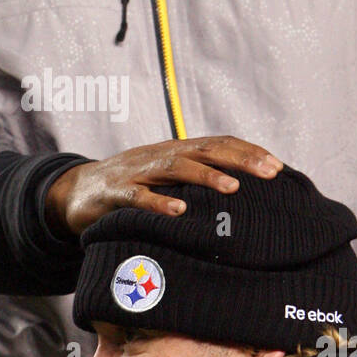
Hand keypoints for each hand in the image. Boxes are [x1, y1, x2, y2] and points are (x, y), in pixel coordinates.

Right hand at [45, 135, 282, 237]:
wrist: (77, 191)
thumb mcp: (166, 180)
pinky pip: (139, 196)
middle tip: (271, 173)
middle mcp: (162, 156)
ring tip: (232, 188)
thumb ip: (196, 182)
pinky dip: (159, 202)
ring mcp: (139, 172)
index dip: (248, 153)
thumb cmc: (131, 187)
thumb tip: (241, 194)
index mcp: (177, 152)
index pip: (219, 145)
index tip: (279, 167)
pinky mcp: (116, 192)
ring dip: (206, 176)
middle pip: (206, 150)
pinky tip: (179, 211)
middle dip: (240, 159)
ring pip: (176, 168)